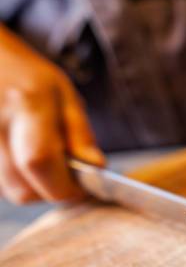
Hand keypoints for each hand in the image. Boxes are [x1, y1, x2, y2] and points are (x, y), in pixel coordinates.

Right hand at [0, 25, 103, 204]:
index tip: (82, 189)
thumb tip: (96, 167)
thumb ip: (80, 134)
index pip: (40, 162)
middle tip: (63, 173)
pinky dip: (13, 178)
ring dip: (30, 186)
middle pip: (22, 189)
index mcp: (27, 104)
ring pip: (8, 191)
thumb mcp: (64, 95)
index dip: (64, 186)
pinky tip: (18, 155)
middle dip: (50, 190)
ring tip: (38, 156)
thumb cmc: (25, 75)